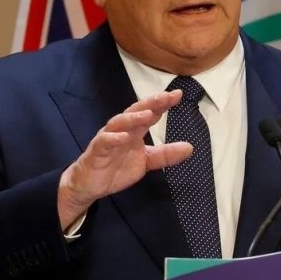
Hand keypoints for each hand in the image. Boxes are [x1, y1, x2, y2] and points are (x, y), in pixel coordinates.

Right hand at [57, 89, 191, 228]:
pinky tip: (124, 136)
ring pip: (119, 123)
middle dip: (150, 103)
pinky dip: (113, 138)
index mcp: (135, 131)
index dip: (162, 103)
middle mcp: (121, 130)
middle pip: (135, 112)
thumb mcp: (146, 162)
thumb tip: (190, 147)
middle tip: (166, 96)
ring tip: (148, 114)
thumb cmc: (116, 167)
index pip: (150, 113)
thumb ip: (165, 155)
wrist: (90, 185)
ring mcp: (108, 139)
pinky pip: (104, 142)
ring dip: (133, 118)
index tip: (178, 94)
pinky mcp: (96, 152)